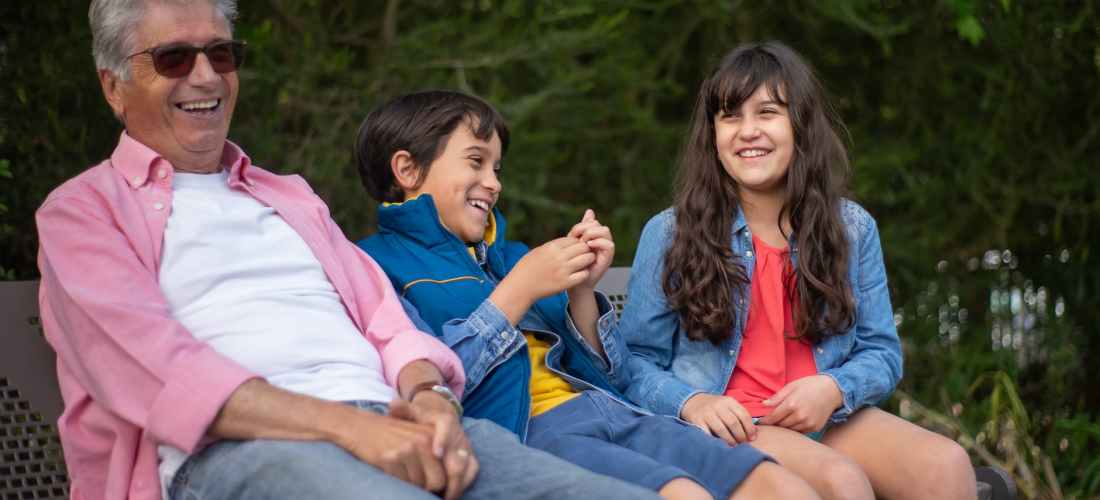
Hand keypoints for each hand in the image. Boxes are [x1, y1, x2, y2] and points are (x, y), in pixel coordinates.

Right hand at [331, 403, 445, 491]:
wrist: (359, 426)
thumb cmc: (390, 435)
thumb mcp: (417, 436)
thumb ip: (436, 453)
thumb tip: (454, 478)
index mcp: (432, 435)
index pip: (450, 470)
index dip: (447, 486)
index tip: (444, 493)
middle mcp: (422, 441)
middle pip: (437, 481)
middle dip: (430, 489)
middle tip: (422, 489)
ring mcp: (406, 450)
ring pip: (418, 485)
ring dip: (413, 486)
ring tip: (403, 474)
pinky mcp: (389, 459)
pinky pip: (401, 483)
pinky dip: (399, 483)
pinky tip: (392, 472)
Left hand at [398, 394, 478, 499]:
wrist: (440, 416)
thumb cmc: (422, 417)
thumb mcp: (412, 411)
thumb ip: (403, 409)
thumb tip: (393, 405)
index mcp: (444, 420)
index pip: (447, 426)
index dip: (443, 439)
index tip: (436, 453)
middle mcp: (458, 433)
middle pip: (460, 452)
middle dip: (452, 472)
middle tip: (439, 487)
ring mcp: (465, 446)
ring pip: (469, 465)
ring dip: (458, 482)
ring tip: (446, 496)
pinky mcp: (470, 456)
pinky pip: (472, 470)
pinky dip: (465, 483)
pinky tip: (451, 494)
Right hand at [505, 236, 595, 301]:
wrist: (520, 286)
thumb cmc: (527, 268)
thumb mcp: (539, 251)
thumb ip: (554, 246)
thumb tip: (568, 240)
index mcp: (551, 247)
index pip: (574, 239)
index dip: (577, 243)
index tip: (576, 248)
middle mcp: (559, 257)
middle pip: (583, 247)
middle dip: (586, 250)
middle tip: (583, 255)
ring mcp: (563, 270)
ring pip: (587, 259)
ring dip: (588, 260)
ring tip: (583, 264)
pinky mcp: (565, 283)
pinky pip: (584, 274)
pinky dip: (584, 273)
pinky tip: (579, 274)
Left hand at [566, 209, 614, 289]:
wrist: (575, 283)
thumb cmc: (574, 264)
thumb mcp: (574, 243)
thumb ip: (580, 228)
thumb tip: (590, 211)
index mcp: (594, 237)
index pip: (593, 222)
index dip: (583, 224)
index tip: (574, 233)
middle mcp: (601, 241)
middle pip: (600, 224)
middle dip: (588, 228)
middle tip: (579, 238)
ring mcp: (605, 249)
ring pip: (605, 231)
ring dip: (593, 233)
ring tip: (584, 242)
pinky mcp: (608, 258)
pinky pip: (609, 244)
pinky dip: (599, 242)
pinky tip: (589, 246)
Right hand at [680, 393, 756, 443]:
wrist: (693, 402)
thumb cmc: (716, 408)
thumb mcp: (729, 406)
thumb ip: (741, 417)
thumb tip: (755, 434)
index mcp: (729, 401)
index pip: (743, 415)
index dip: (750, 428)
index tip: (752, 438)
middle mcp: (718, 405)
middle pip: (733, 423)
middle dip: (740, 436)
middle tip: (742, 444)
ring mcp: (706, 413)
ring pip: (721, 429)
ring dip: (729, 440)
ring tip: (733, 446)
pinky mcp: (697, 421)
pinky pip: (707, 433)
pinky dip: (715, 441)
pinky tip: (720, 445)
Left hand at [758, 375, 842, 432]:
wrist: (833, 390)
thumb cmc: (810, 385)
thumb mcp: (792, 386)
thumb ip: (777, 397)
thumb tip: (763, 405)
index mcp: (792, 404)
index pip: (772, 418)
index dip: (764, 421)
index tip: (758, 422)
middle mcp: (800, 416)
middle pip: (780, 425)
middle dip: (773, 424)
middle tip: (768, 423)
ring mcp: (808, 424)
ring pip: (789, 430)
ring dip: (783, 427)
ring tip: (779, 423)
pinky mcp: (815, 428)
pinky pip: (800, 432)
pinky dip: (794, 428)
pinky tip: (792, 423)